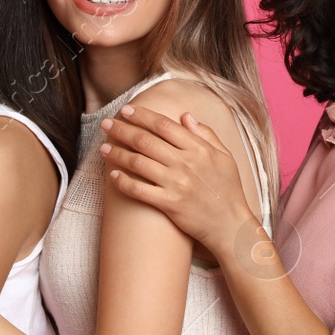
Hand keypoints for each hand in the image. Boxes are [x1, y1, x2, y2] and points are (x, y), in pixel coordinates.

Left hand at [100, 105, 254, 252]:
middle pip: (146, 140)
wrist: (230, 224)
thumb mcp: (224, 156)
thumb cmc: (229, 189)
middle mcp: (185, 163)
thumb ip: (206, 134)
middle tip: (106, 125)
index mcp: (198, 149)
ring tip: (103, 148)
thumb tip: (185, 115)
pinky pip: (139, 190)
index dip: (142, 116)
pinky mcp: (169, 204)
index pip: (164, 125)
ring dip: (117, 154)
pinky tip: (112, 175)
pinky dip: (123, 182)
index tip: (126, 110)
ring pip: (138, 163)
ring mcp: (176, 184)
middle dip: (122, 130)